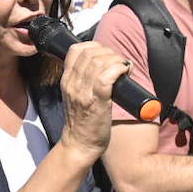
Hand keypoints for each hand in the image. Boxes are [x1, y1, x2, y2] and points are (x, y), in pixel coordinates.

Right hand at [57, 42, 132, 165]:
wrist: (80, 144)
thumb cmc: (82, 122)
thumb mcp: (75, 95)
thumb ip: (82, 79)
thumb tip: (102, 64)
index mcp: (67, 80)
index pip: (76, 49)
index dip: (95, 47)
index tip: (106, 56)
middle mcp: (73, 83)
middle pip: (90, 52)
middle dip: (110, 53)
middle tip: (119, 64)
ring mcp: (84, 92)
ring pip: (100, 62)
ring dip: (117, 61)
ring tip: (124, 69)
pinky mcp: (97, 101)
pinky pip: (107, 77)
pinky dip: (118, 70)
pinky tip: (125, 73)